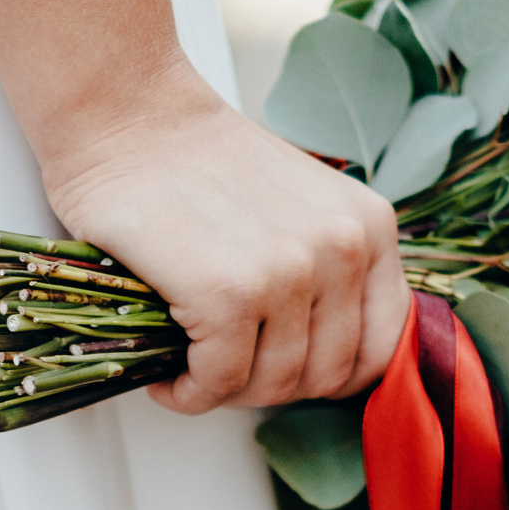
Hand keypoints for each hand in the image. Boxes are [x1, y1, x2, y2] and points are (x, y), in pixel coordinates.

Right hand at [38, 63, 407, 413]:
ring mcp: (289, 273)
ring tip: (193, 370)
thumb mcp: (300, 207)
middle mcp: (342, 249)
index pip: (381, 344)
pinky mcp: (229, 295)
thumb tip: (325, 357)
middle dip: (270, 386)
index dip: (332, 375)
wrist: (127, 115)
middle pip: (326, 375)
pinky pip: (219, 382)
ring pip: (273, 385)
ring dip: (225, 392)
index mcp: (370, 227)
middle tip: (227, 370)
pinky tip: (169, 377)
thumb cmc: (195, 163)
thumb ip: (328, 268)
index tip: (288, 371)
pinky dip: (188, 394)